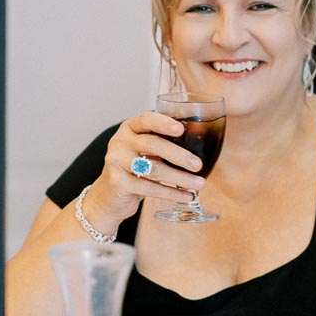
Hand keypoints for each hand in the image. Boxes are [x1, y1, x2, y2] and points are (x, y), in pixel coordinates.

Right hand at [88, 111, 208, 226]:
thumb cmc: (136, 168)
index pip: (146, 119)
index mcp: (130, 128)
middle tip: (197, 165)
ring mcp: (116, 161)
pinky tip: (186, 196)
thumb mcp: (147, 151)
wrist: (111, 195)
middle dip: (179, 155)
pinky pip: (148, 187)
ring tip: (199, 184)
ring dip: (179, 177)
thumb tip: (205, 145)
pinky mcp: (117, 182)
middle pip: (152, 144)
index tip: (181, 129)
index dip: (164, 123)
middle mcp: (121, 141)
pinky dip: (170, 193)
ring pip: (152, 168)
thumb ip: (166, 144)